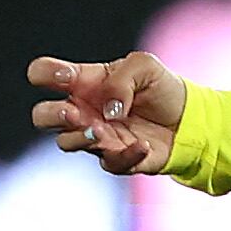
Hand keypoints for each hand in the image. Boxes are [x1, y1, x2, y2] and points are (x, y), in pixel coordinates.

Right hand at [26, 51, 186, 175]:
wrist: (189, 118)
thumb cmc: (160, 88)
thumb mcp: (145, 67)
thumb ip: (121, 80)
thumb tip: (109, 110)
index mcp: (83, 82)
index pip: (43, 73)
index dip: (45, 73)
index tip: (67, 76)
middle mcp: (82, 110)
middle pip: (42, 116)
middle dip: (51, 115)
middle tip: (73, 114)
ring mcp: (96, 136)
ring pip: (67, 143)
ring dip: (81, 138)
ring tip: (102, 131)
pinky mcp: (116, 158)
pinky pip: (110, 162)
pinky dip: (126, 155)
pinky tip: (143, 145)